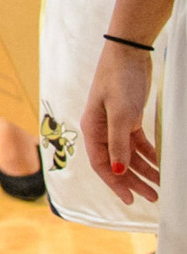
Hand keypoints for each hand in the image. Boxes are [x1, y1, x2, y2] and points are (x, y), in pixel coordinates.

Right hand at [84, 38, 161, 203]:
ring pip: (129, 155)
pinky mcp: (128, 118)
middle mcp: (101, 129)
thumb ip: (118, 144)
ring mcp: (115, 124)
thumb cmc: (119, 80)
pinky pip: (138, 143)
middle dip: (134, 181)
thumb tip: (117, 171)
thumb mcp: (121, 114)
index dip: (115, 184)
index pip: (102, 164)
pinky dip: (148, 155)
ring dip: (144, 170)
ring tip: (161, 185)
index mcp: (92, 129)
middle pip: (116, 163)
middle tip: (153, 197)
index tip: (131, 199)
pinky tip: (160, 164)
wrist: (129, 54)